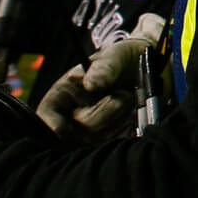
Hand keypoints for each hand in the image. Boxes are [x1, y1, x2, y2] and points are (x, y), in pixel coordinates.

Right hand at [36, 12, 166, 141]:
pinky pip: (118, 141)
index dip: (56, 126)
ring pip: (103, 138)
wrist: (149, 67)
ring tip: (133, 96)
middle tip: (125, 92)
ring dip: (123, 116)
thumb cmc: (124, 58)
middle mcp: (73, 116)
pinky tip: (138, 110)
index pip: (48, 119)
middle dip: (109, 111)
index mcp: (63, 95)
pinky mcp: (111, 137)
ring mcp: (92, 131)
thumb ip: (104, 67)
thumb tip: (91, 84)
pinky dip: (131, 126)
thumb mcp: (115, 55)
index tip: (68, 125)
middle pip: (83, 131)